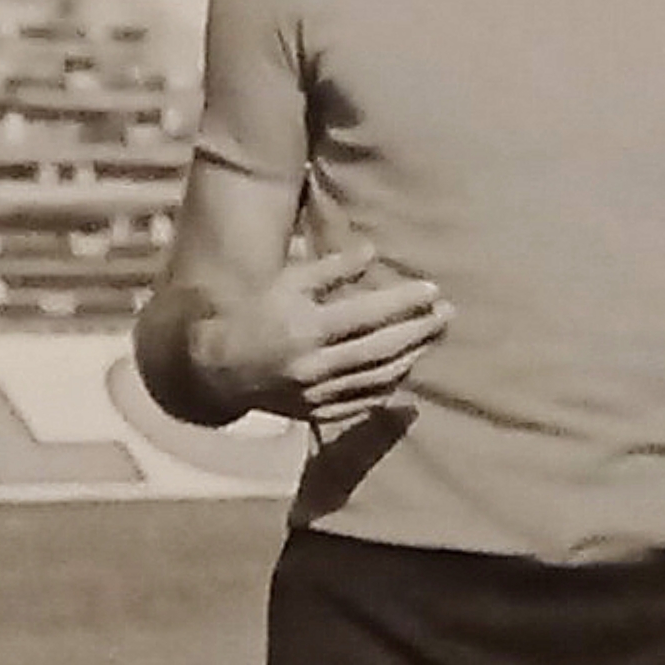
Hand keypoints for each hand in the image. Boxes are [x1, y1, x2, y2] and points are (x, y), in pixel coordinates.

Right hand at [182, 246, 448, 437]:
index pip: (369, 314)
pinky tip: (404, 369)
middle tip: (446, 314)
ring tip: (432, 338)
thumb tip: (373, 252)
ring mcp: (317, 393)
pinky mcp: (316, 412)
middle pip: (382, 348)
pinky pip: (362, 402)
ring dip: (411, 357)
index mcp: (307, 327)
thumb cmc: (254, 314)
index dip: (404, 302)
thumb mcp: (287, 282)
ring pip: (378, 378)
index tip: (432, 290)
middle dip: (419, 331)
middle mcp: (315, 364)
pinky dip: (387, 386)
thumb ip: (331, 269)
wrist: (218, 368)